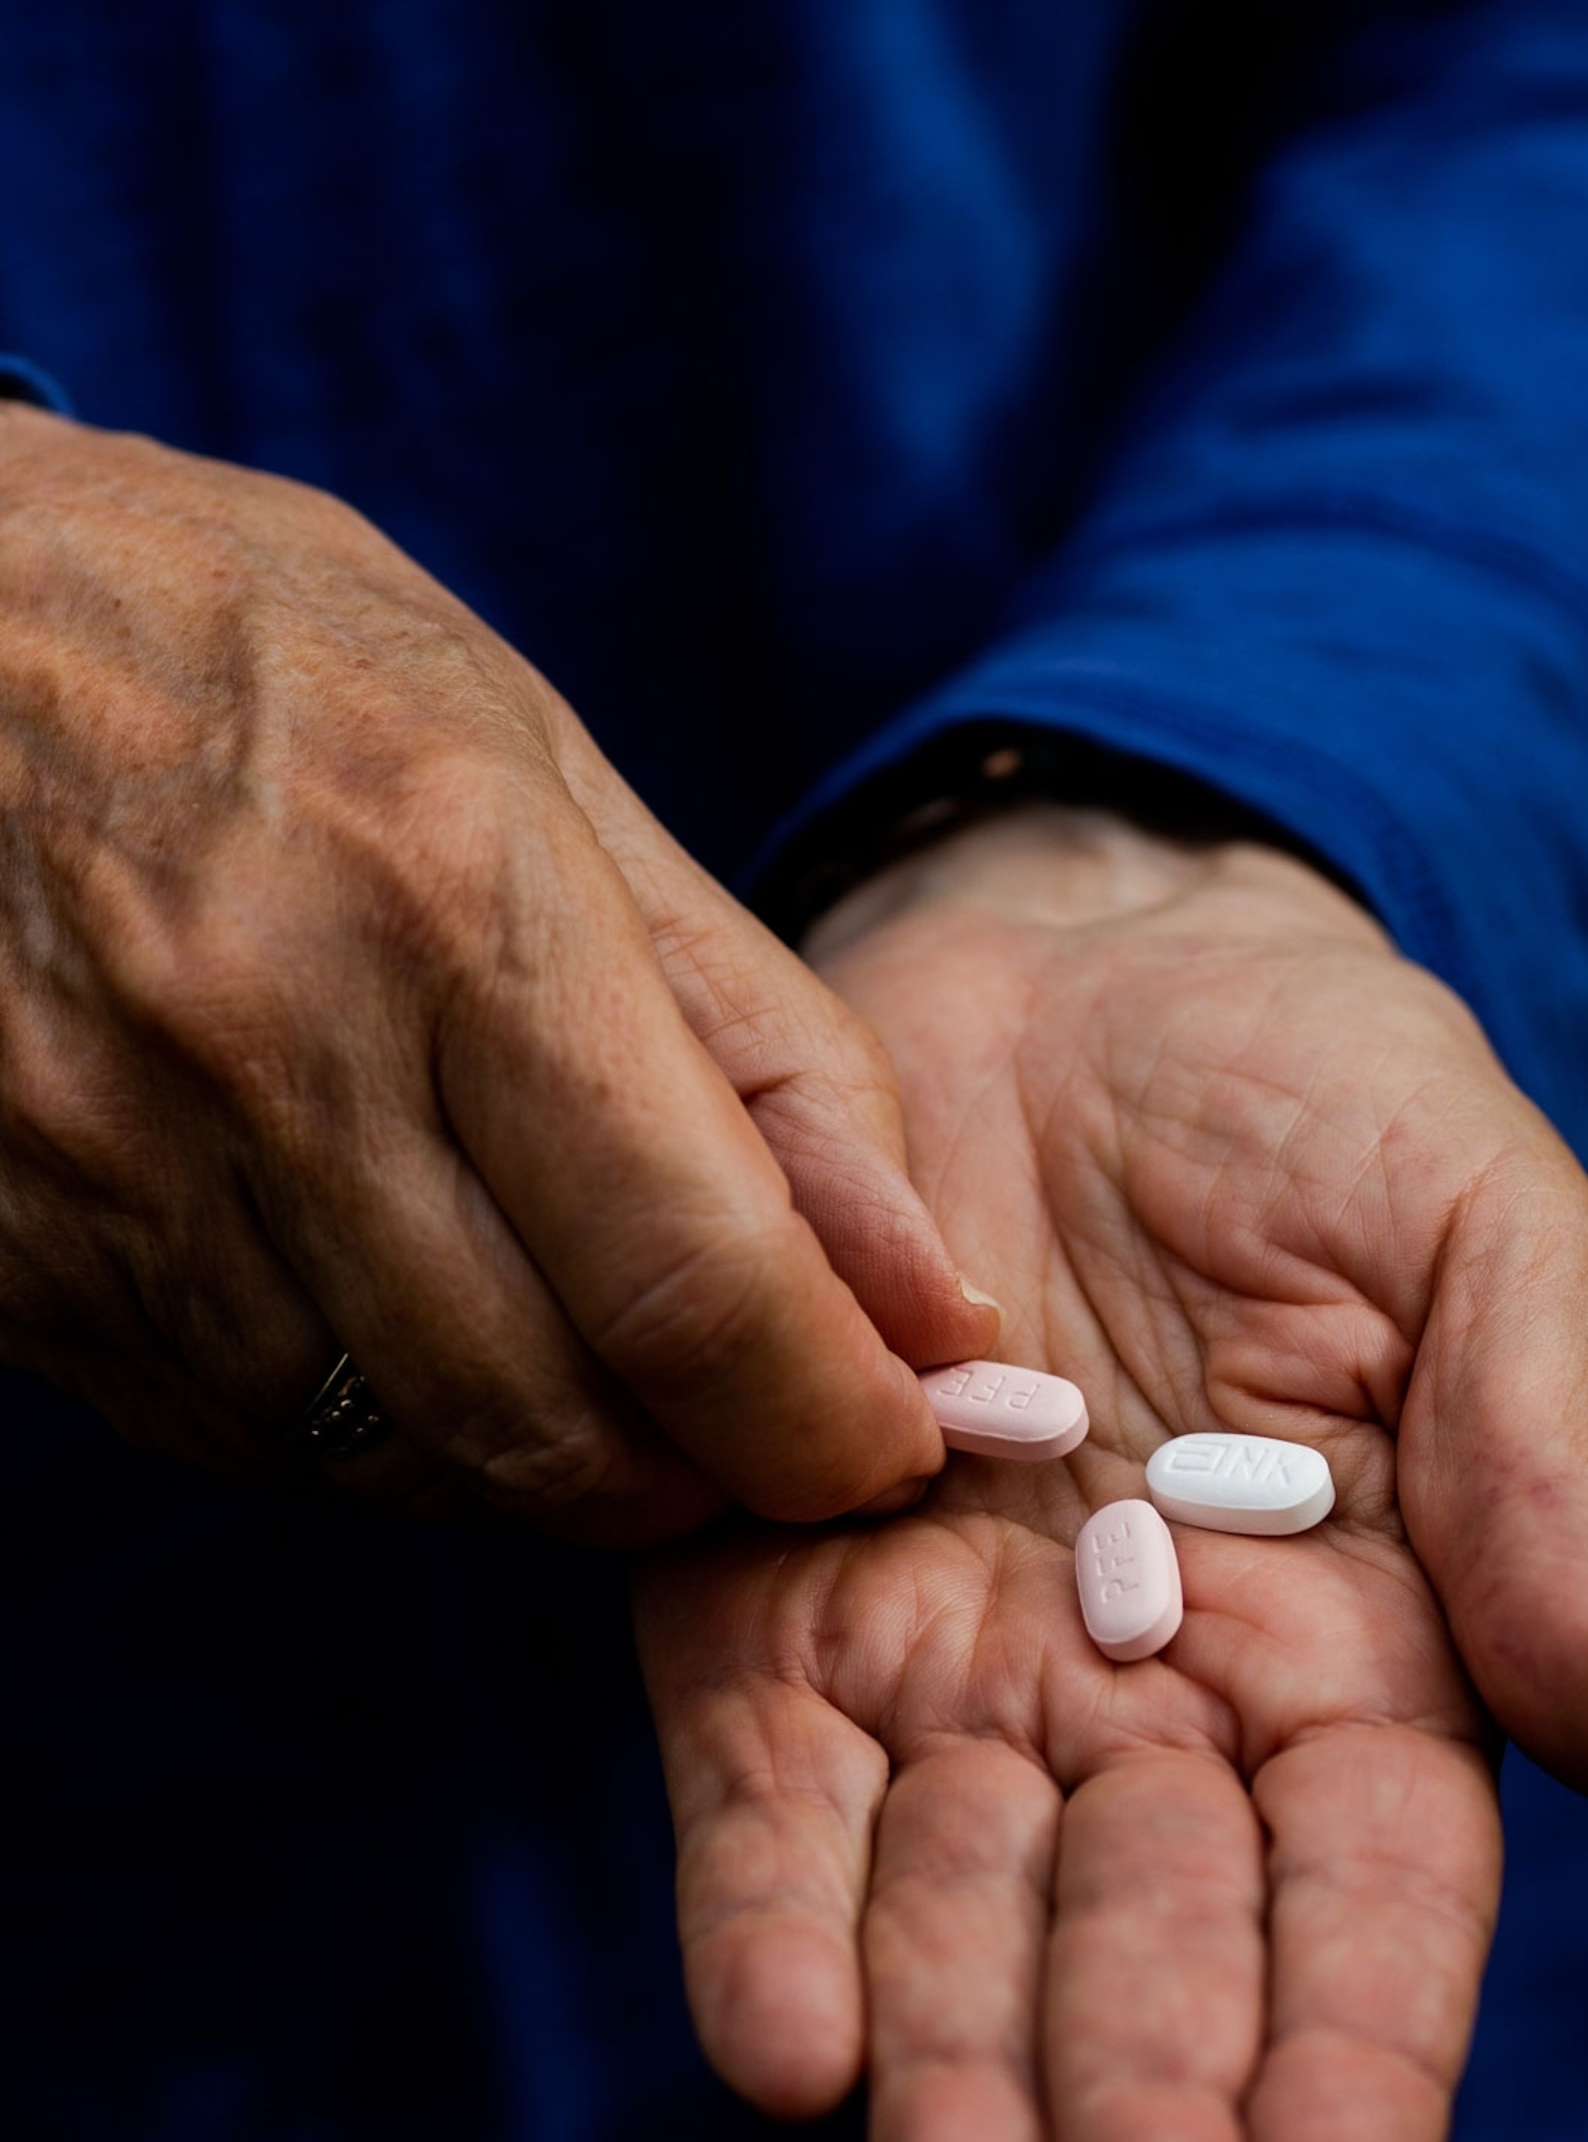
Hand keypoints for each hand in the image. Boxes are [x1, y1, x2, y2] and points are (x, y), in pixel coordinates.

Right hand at [0, 401, 990, 1530]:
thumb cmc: (257, 665)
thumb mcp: (541, 771)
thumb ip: (766, 1050)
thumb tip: (940, 1304)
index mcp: (452, 895)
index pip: (695, 1277)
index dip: (826, 1422)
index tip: (885, 1447)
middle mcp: (268, 1047)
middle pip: (551, 1421)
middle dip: (690, 1476)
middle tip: (737, 1427)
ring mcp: (110, 1167)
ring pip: (393, 1462)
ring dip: (527, 1460)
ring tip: (559, 1339)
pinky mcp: (9, 1256)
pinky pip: (237, 1437)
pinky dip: (356, 1427)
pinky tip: (378, 1306)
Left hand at [637, 806, 1587, 2141]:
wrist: (1085, 954)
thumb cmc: (1334, 1103)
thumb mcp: (1490, 1253)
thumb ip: (1563, 1494)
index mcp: (1371, 1666)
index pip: (1373, 1906)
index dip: (1359, 2062)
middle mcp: (1157, 1719)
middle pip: (1157, 1952)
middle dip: (1146, 2111)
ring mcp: (960, 1674)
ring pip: (954, 1915)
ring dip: (950, 2072)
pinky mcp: (777, 1602)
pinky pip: (768, 1786)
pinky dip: (765, 1915)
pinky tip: (780, 2050)